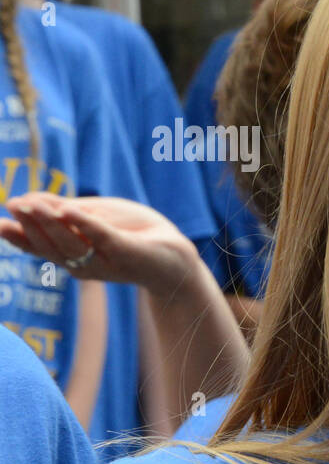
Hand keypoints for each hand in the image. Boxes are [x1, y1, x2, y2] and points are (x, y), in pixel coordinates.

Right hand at [0, 193, 196, 296]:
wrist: (176, 257)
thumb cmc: (133, 233)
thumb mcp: (94, 217)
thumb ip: (63, 210)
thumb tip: (24, 199)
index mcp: (74, 256)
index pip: (41, 247)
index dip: (18, 237)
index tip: (0, 224)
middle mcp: (85, 264)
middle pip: (52, 246)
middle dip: (31, 226)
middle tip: (14, 205)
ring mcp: (107, 261)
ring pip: (73, 244)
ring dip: (51, 223)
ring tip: (33, 204)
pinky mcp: (129, 253)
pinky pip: (105, 238)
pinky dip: (86, 225)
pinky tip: (70, 210)